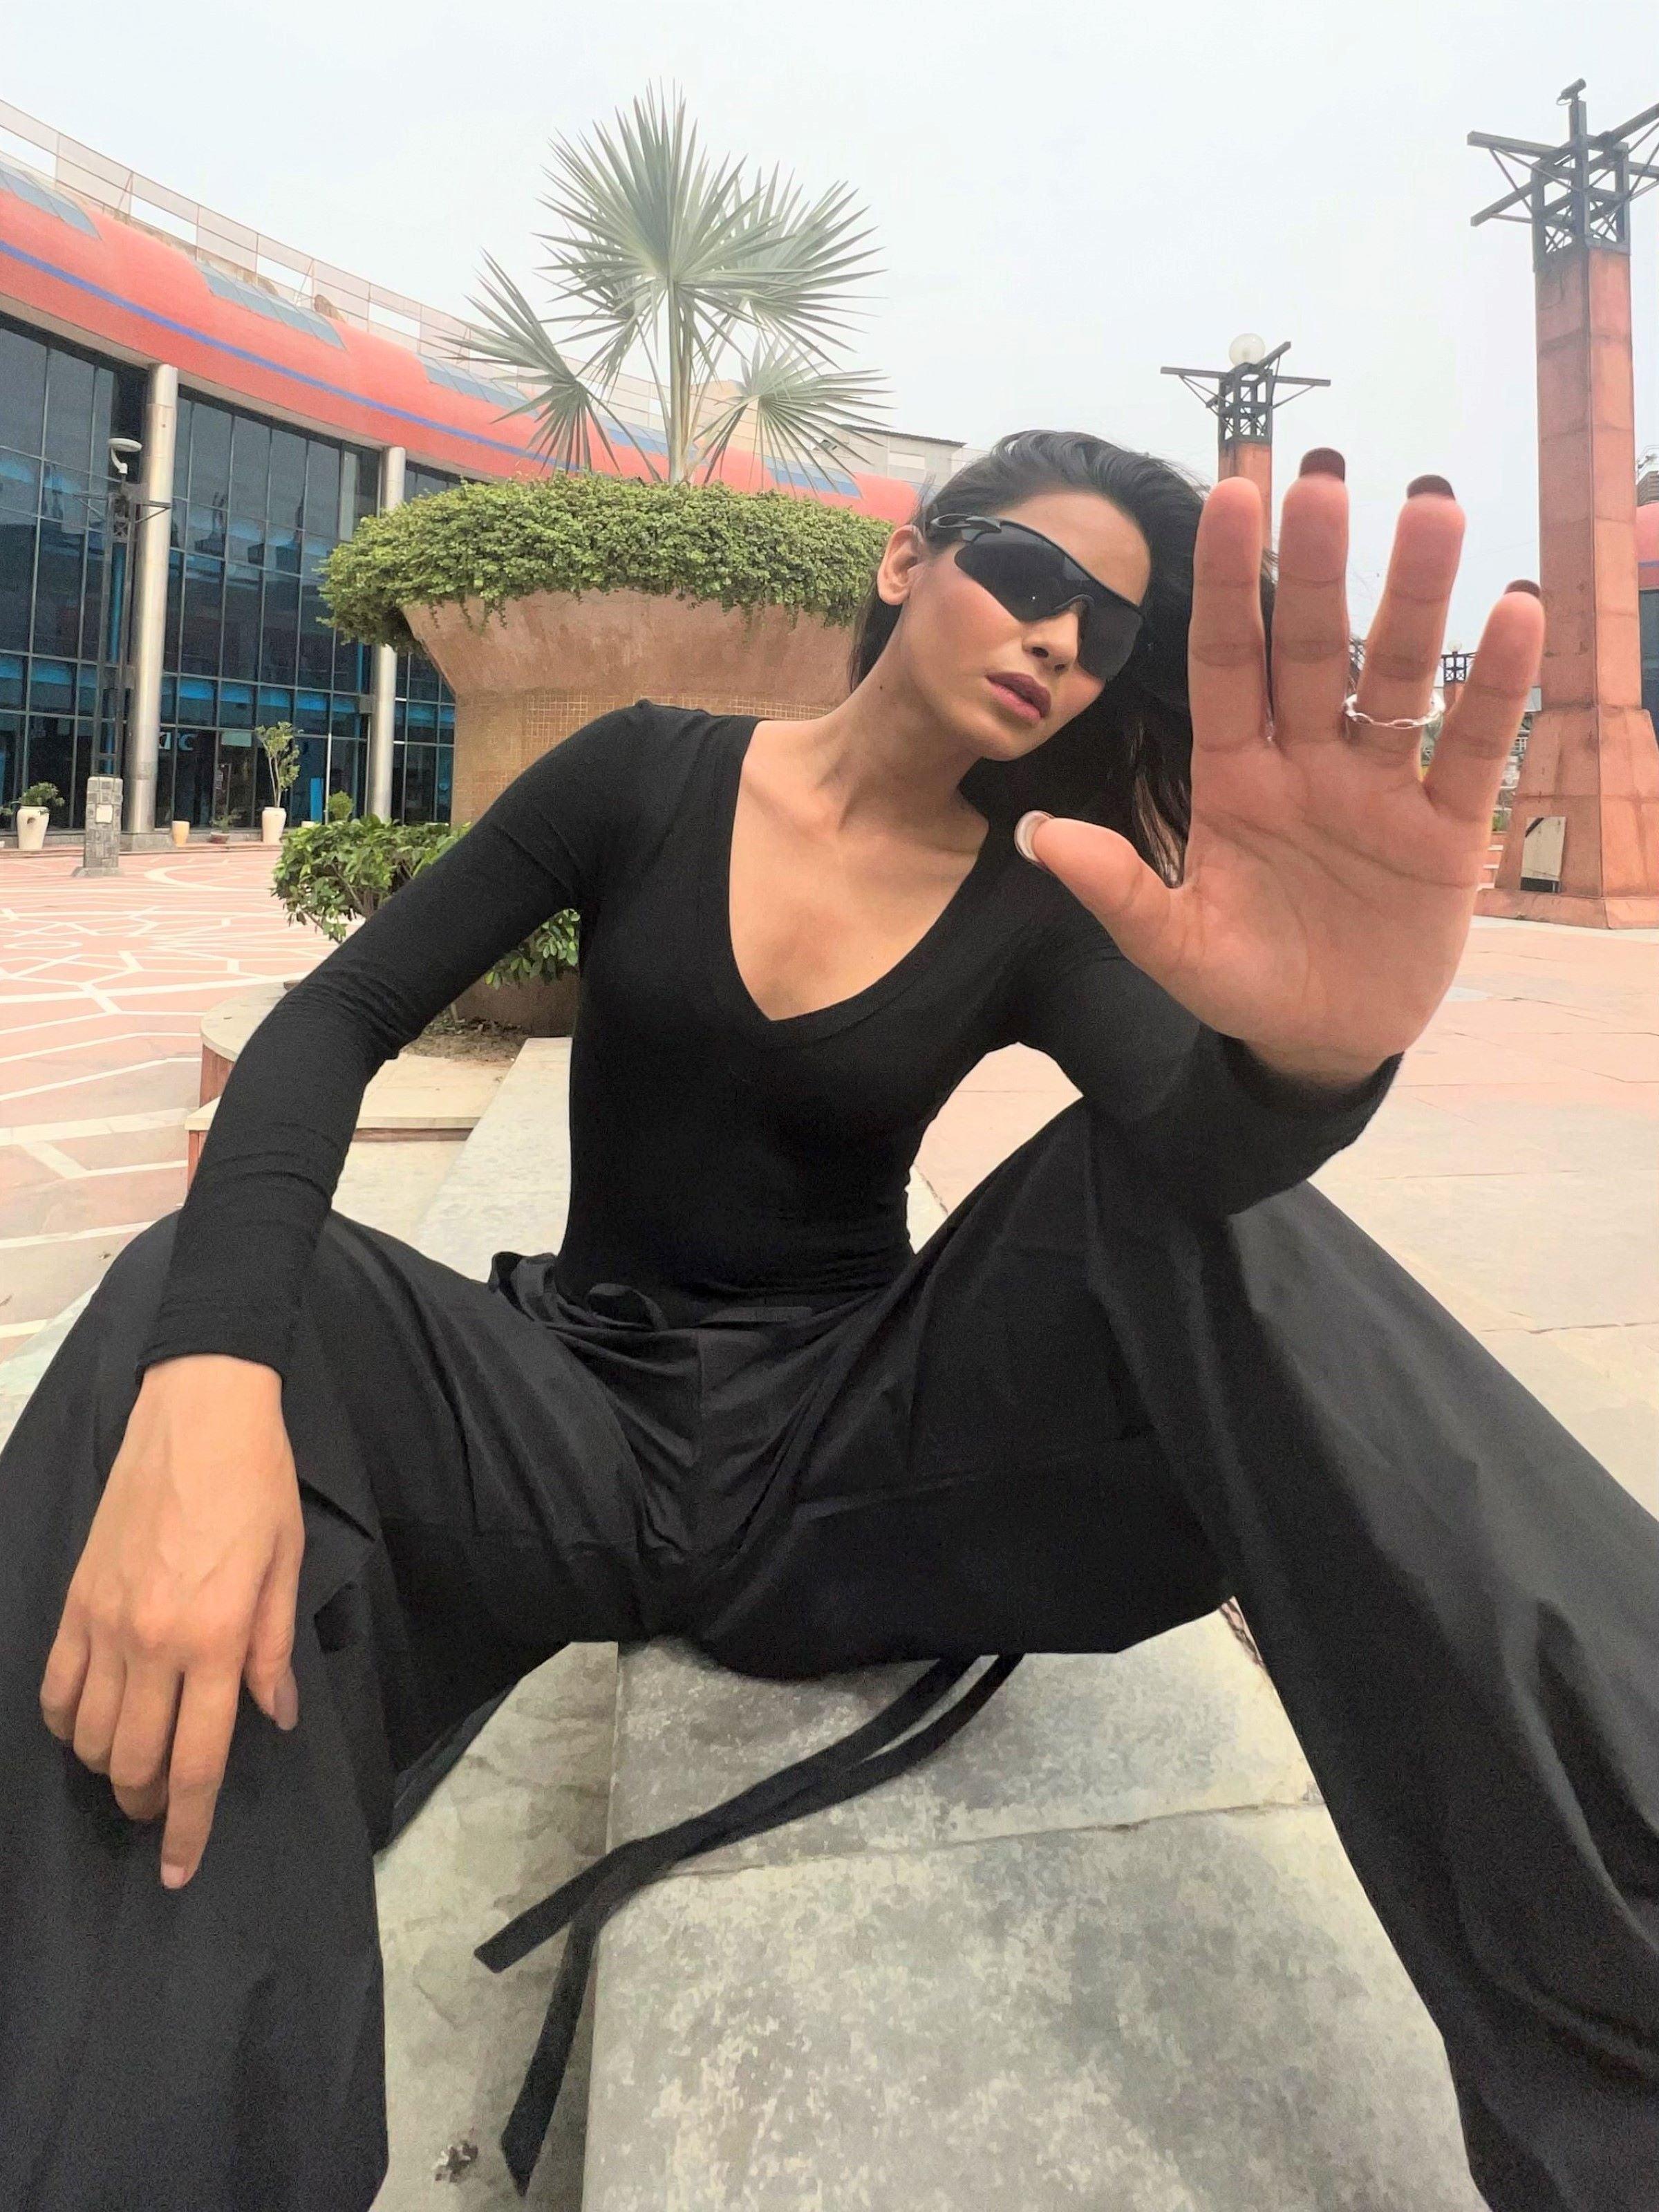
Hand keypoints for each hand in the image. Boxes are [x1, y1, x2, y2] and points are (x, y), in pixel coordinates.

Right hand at [39, 1355, 303, 1887]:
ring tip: (133, 1769)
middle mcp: (155, 1644)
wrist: (198, 1414)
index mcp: (217, 1640)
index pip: (196, 1761)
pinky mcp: (77, 1601)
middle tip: (161, 1811)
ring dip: (110, 1767)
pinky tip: (89, 1725)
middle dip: (146, 1804)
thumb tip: (272, 1716)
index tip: (179, 1870)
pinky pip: (58, 1687)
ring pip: (91, 1735)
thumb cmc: (257, 1485)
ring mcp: (107, 1624)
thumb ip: (274, 1651)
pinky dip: (69, 1722)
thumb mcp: (287, 1566)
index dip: (187, 1827)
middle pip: (136, 1762)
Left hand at [1027, 466, 1544, 1081]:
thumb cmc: (1241, 982)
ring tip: (1434, 510)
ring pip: (1398, 678)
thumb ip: (1117, 890)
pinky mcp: (1443, 829)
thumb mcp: (1172, 945)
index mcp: (1234, 777)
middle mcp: (1307, 762)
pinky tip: (1514, 611)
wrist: (1317, 1043)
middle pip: (1311, 651)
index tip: (1228, 499)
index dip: (1227, 585)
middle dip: (1317, 568)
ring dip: (1416, 597)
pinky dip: (1493, 687)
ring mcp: (1378, 788)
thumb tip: (1042, 836)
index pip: (1225, 664)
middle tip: (1326, 479)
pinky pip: (1470, 749)